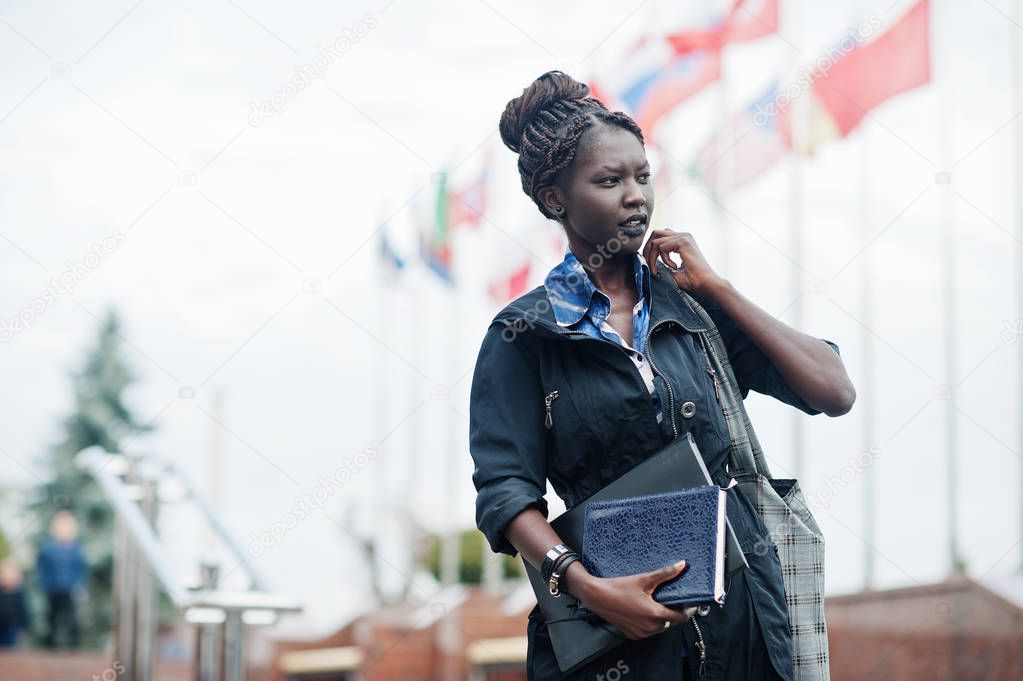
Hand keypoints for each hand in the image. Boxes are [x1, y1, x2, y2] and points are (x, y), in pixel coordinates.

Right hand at [572, 559, 697, 639]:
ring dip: (663, 618)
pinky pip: (649, 631)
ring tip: (659, 603)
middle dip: (674, 612)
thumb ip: (665, 574)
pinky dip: (651, 623)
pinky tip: (646, 610)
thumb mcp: (643, 579)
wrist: (596, 597)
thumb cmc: (617, 588)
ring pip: (660, 627)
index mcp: (655, 614)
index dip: (688, 610)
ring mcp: (641, 633)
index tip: (690, 603)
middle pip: (671, 623)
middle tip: (673, 600)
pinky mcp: (633, 634)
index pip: (681, 617)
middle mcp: (649, 627)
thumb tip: (681, 566)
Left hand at [642, 228, 723, 296]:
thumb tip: (647, 263)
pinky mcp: (683, 241)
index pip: (660, 237)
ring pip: (655, 240)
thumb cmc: (693, 280)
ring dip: (652, 257)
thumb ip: (661, 264)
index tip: (651, 265)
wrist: (706, 283)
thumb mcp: (673, 270)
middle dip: (647, 249)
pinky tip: (673, 267)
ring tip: (657, 270)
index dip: (651, 249)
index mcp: (682, 240)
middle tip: (648, 265)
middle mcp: (683, 236)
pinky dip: (662, 259)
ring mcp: (683, 237)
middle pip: (655, 234)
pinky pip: (661, 247)